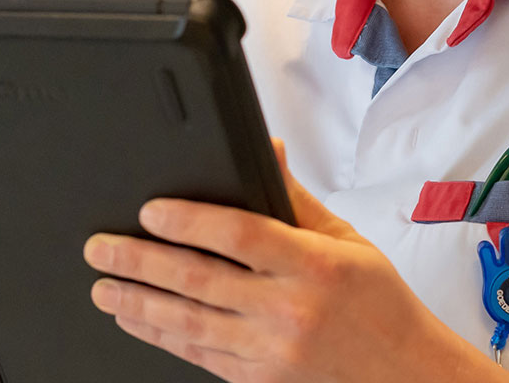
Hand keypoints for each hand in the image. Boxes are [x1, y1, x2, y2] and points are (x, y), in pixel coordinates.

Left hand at [83, 141, 508, 382]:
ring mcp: (271, 351)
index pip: (238, 234)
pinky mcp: (260, 380)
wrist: (407, 375)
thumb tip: (268, 149)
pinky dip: (162, 336)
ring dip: (137, 303)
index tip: (149, 211)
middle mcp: (289, 309)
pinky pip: (199, 355)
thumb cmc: (378, 303)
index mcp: (314, 265)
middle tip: (101, 249)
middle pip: (198, 279)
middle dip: (139, 262)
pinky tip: (137, 321)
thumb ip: (297, 199)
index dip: (187, 220)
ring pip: (188, 322)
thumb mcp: (347, 240)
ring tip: (103, 288)